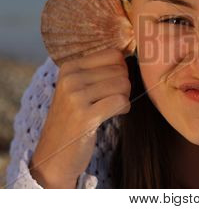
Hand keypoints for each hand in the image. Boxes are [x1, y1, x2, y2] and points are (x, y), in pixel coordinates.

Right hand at [29, 49, 130, 187]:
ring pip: (123, 84)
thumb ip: (100, 70)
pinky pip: (121, 101)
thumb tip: (131, 54)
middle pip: (121, 70)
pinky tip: (113, 115)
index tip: (112, 85)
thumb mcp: (79, 88)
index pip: (114, 55)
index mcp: (70, 67)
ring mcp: (75, 96)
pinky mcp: (84, 116)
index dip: (122, 70)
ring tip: (110, 108)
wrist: (55, 154)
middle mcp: (70, 78)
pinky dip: (123, 108)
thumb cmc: (74, 118)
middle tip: (111, 100)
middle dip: (124, 86)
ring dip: (124, 98)